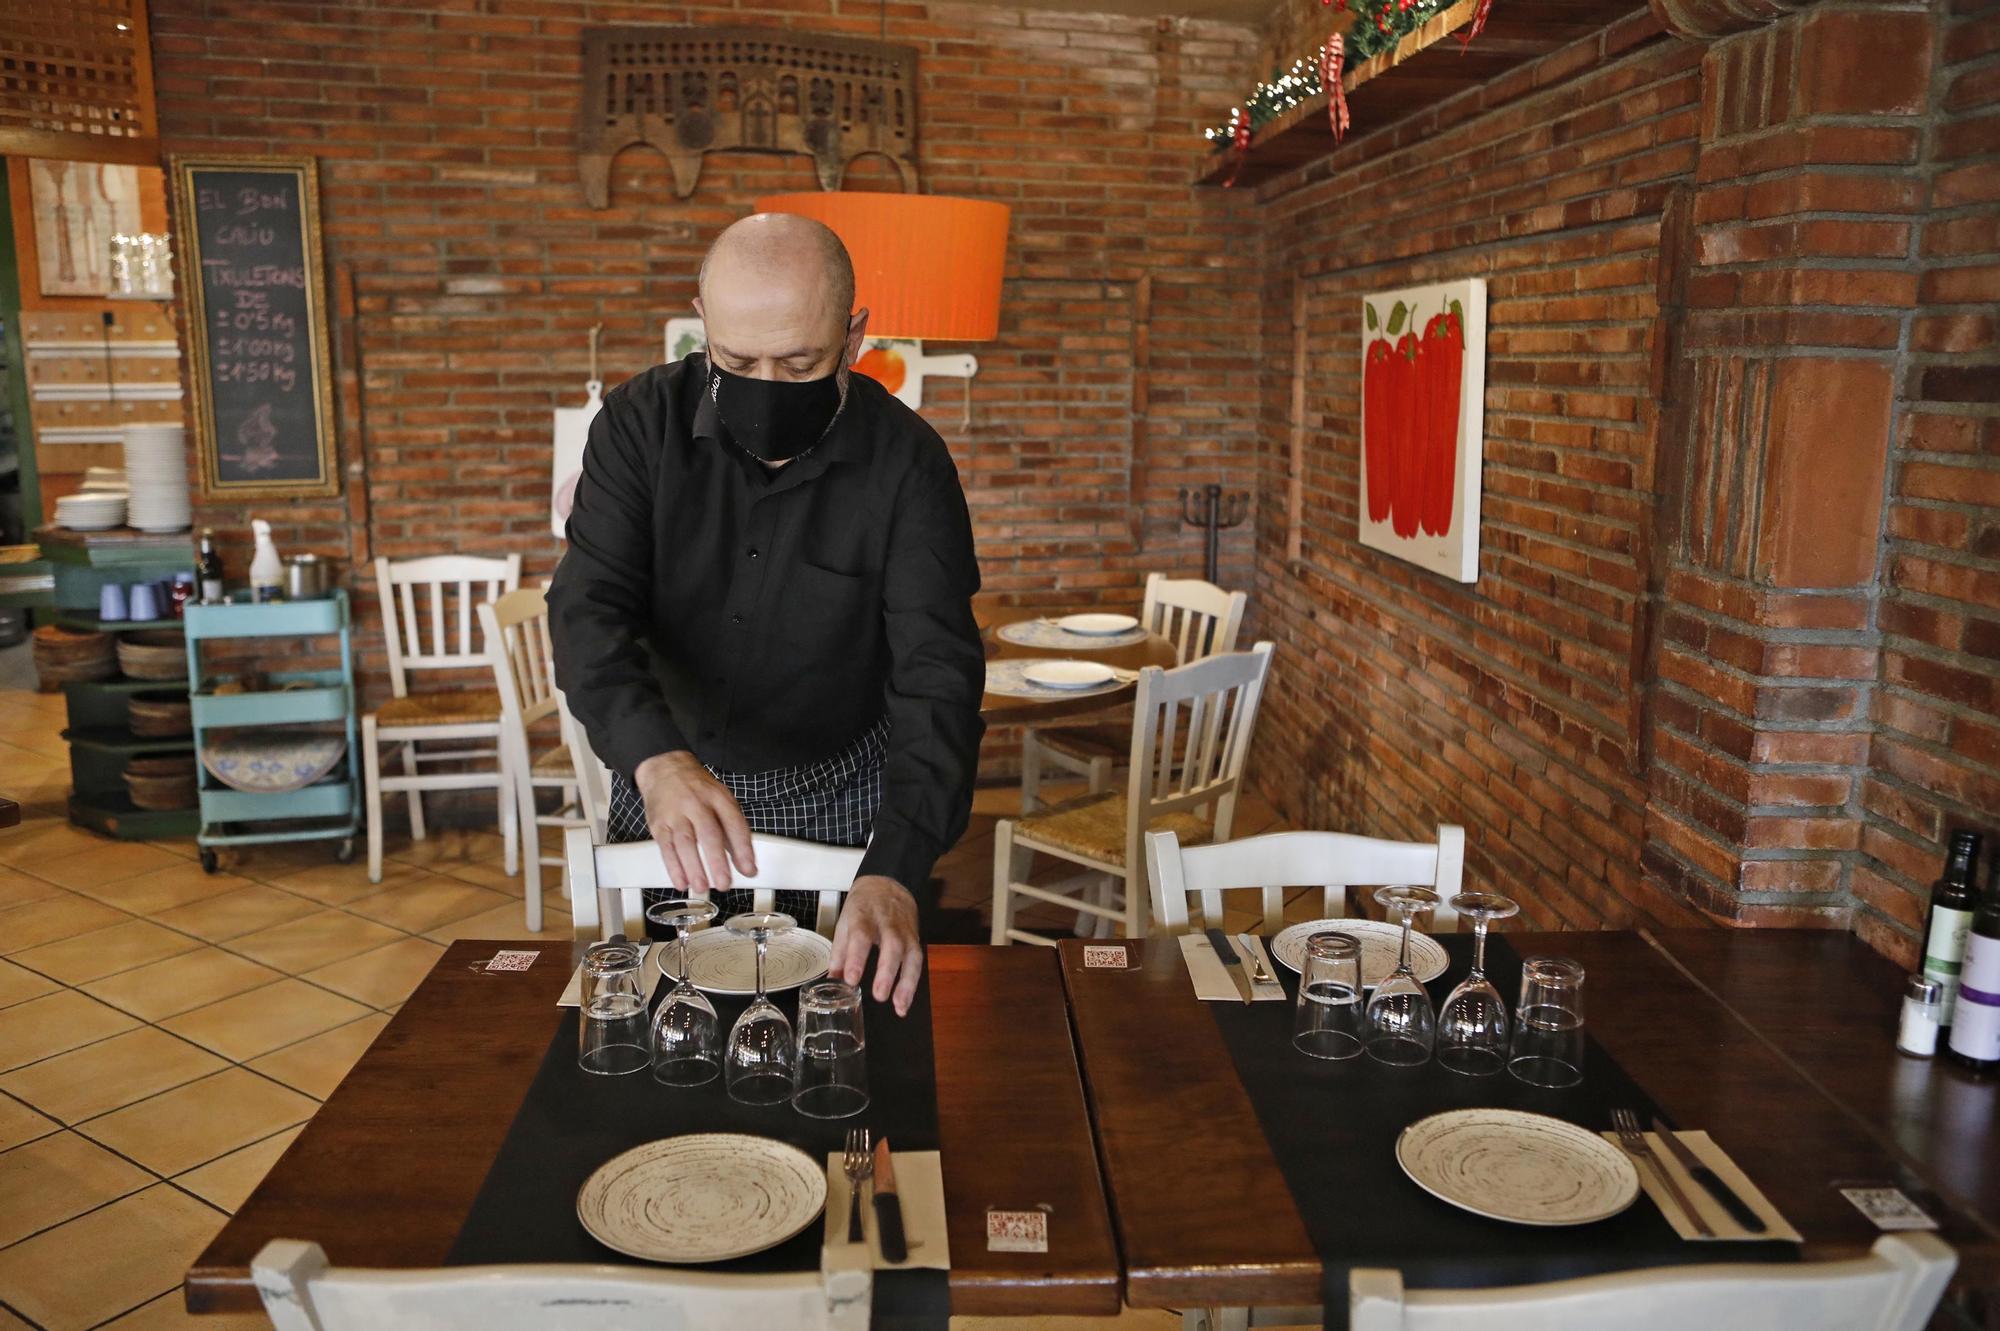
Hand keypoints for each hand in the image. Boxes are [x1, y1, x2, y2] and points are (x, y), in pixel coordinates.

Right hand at [632, 750, 755, 894]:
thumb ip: (733, 832)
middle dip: (717, 862)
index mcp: (718, 798)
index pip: (734, 824)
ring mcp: (676, 814)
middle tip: (724, 883)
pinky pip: (666, 848)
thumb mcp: (721, 801)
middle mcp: (697, 805)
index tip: (748, 869)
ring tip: (702, 886)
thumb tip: (746, 864)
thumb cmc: (697, 789)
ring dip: (693, 868)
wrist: (666, 768)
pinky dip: (673, 867)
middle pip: (708, 834)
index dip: (743, 849)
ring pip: (685, 843)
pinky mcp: (659, 824)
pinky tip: (681, 880)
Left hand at [831, 875, 922, 1015]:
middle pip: (892, 946)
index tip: (851, 979)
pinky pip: (918, 963)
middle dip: (887, 971)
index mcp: (864, 916)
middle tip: (879, 995)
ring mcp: (905, 931)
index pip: (862, 935)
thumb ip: (839, 951)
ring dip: (907, 983)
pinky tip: (904, 1004)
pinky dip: (912, 985)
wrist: (888, 885)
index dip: (857, 957)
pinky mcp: (916, 940)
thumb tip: (833, 980)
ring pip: (911, 955)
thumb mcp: (845, 921)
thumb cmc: (863, 907)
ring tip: (899, 1006)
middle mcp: (888, 923)